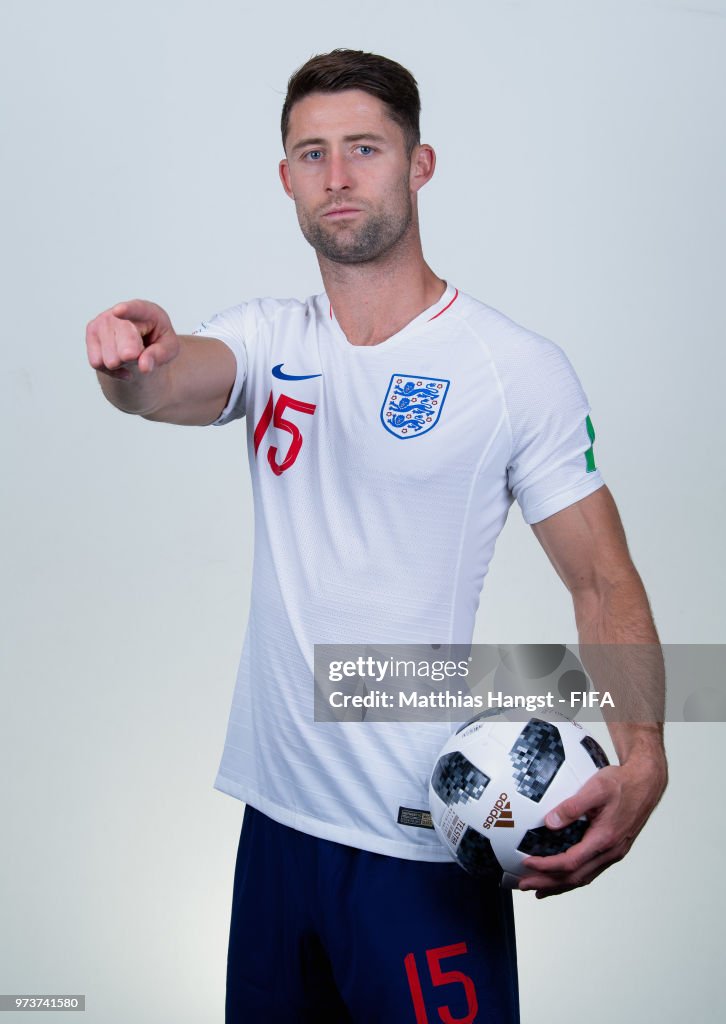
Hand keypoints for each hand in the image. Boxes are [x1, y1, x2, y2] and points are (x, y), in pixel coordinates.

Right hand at [86, 299, 179, 379]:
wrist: (140, 339)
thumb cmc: (157, 340)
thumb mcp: (169, 349)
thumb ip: (159, 356)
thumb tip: (144, 366)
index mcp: (146, 311)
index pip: (136, 310)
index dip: (127, 311)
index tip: (118, 311)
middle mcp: (119, 313)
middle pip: (124, 351)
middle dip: (134, 359)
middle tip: (141, 350)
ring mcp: (102, 321)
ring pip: (110, 360)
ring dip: (123, 364)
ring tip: (131, 352)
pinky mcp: (91, 332)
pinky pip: (97, 363)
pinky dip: (111, 370)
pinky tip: (121, 362)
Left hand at [517, 751, 666, 897]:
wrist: (646, 784)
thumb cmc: (622, 784)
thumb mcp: (596, 788)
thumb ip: (572, 806)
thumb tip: (549, 822)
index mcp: (605, 838)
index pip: (571, 862)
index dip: (547, 866)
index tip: (527, 863)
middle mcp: (611, 851)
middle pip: (575, 877)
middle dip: (548, 883)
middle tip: (524, 885)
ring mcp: (614, 853)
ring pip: (584, 877)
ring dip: (560, 885)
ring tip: (539, 889)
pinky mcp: (614, 849)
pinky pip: (591, 870)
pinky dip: (573, 877)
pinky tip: (563, 876)